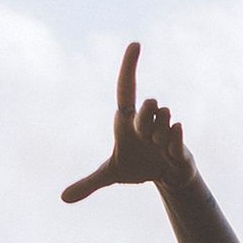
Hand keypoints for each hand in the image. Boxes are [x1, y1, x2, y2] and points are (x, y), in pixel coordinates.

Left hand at [61, 43, 195, 201]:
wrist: (165, 177)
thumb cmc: (137, 167)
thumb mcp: (110, 175)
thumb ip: (88, 184)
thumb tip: (63, 198)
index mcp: (127, 119)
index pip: (126, 87)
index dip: (129, 66)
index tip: (135, 44)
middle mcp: (146, 117)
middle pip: (147, 103)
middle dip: (146, 120)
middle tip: (145, 138)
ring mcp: (163, 125)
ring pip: (163, 119)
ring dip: (158, 138)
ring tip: (157, 150)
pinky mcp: (179, 138)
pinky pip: (176, 131)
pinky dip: (171, 144)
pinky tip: (169, 154)